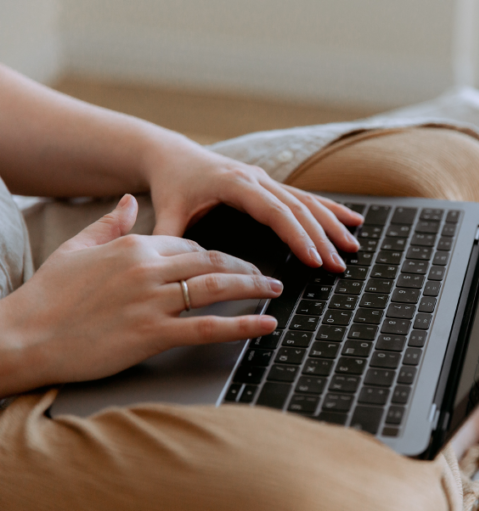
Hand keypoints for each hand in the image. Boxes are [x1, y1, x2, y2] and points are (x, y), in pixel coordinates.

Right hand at [0, 195, 283, 396]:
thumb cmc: (46, 296)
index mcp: (133, 245)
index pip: (188, 244)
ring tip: (275, 290)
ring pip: (216, 287)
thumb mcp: (75, 248)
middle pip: (211, 262)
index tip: (230, 264)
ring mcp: (152, 301)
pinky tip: (265, 324)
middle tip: (267, 274)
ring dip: (253, 288)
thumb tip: (126, 200)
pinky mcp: (152, 334)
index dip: (213, 255)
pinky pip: (208, 327)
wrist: (22, 336)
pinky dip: (243, 325)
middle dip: (245, 268)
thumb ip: (108, 223)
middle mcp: (148, 269)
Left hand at [144, 138, 363, 272]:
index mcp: (234, 183)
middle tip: (339, 264)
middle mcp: (255, 178)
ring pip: (306, 202)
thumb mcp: (167, 211)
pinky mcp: (271, 185)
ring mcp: (266, 179)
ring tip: (353, 246)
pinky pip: (306, 197)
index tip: (314, 258)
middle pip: (297, 208)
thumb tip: (168, 270)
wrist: (173, 155)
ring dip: (332, 224)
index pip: (274, 212)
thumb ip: (169, 238)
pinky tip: (352, 219)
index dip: (297, 235)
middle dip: (322, 237)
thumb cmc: (172, 183)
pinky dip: (329, 209)